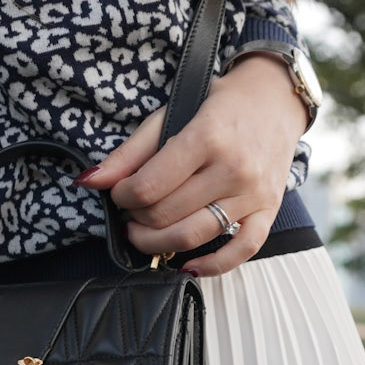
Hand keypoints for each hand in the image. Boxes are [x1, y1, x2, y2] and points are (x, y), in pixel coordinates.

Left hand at [74, 53, 309, 276]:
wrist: (274, 98)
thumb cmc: (218, 105)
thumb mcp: (170, 115)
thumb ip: (129, 152)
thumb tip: (90, 181)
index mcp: (206, 137)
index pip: (148, 187)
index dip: (122, 196)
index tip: (119, 192)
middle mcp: (233, 168)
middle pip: (166, 214)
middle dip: (136, 218)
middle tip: (131, 211)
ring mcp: (253, 192)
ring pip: (194, 236)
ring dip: (157, 244)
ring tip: (144, 234)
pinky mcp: (268, 209)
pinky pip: (242, 250)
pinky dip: (212, 266)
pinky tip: (187, 266)